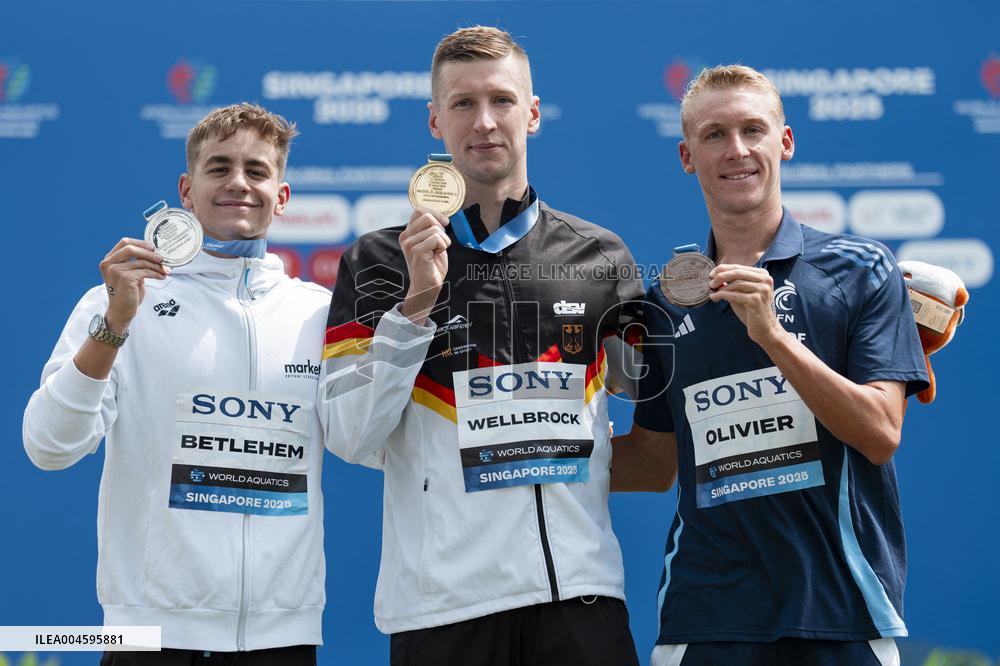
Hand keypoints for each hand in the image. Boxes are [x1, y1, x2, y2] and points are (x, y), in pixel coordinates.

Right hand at [99, 238, 169, 332]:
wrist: (121, 311)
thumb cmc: (128, 293)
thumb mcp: (130, 274)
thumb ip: (136, 262)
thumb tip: (155, 253)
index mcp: (109, 260)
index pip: (124, 243)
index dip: (140, 243)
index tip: (153, 247)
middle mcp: (109, 263)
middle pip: (131, 248)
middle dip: (149, 252)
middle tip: (161, 258)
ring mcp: (115, 270)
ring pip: (141, 261)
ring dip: (157, 266)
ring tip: (165, 271)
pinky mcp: (125, 278)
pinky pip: (146, 271)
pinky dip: (156, 273)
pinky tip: (162, 276)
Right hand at [398, 207, 449, 324]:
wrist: (427, 287)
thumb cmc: (432, 266)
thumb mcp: (432, 242)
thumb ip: (433, 229)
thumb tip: (443, 216)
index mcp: (408, 233)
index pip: (419, 210)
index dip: (435, 213)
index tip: (444, 224)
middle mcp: (405, 237)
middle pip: (427, 216)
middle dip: (440, 229)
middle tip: (439, 244)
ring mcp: (409, 244)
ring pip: (435, 229)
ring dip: (443, 241)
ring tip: (436, 252)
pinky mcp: (417, 251)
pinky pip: (437, 238)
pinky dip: (443, 246)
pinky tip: (436, 256)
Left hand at [708, 264, 781, 343]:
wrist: (764, 328)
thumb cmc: (751, 311)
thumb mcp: (741, 293)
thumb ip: (732, 284)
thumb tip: (716, 277)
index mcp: (762, 274)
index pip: (738, 267)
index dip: (722, 269)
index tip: (711, 274)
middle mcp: (765, 280)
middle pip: (737, 273)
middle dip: (720, 276)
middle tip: (710, 283)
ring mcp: (762, 290)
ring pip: (736, 284)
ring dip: (721, 288)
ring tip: (713, 293)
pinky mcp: (757, 300)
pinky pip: (735, 295)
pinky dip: (722, 295)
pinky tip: (715, 298)